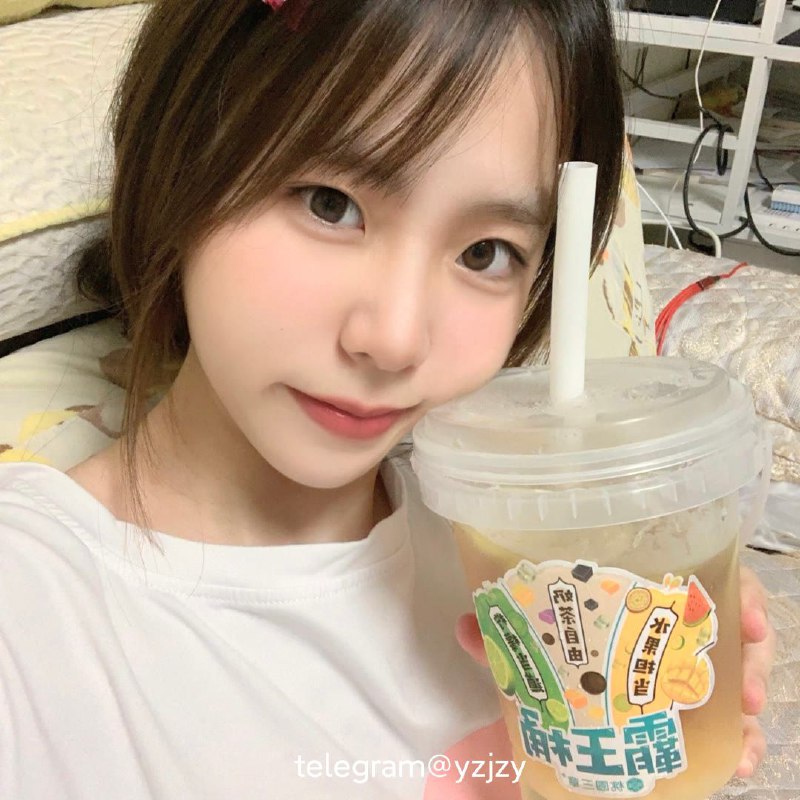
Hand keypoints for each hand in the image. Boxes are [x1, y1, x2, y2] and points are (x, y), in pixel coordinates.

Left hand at [456, 564, 776, 779]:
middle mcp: (674, 628)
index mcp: (641, 597)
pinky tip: (744, 755)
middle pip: (725, 623)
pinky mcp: (698, 712)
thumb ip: (505, 638)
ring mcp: (689, 670)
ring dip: (751, 688)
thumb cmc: (560, 655)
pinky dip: (743, 738)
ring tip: (750, 712)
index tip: (740, 614)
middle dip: (745, 643)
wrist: (574, 717)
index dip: (726, 587)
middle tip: (748, 667)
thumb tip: (466, 626)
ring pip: (738, 670)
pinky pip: (733, 722)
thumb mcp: (535, 646)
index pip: (694, 576)